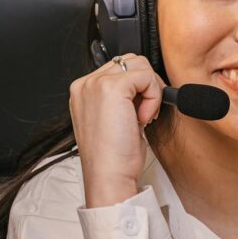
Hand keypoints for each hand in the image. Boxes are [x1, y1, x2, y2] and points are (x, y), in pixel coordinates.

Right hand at [69, 54, 164, 208]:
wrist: (108, 176)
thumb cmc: (113, 158)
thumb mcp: (115, 120)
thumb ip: (123, 99)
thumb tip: (144, 87)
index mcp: (84, 91)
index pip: (119, 69)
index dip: (138, 89)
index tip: (141, 112)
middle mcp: (85, 84)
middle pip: (130, 62)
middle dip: (146, 85)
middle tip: (146, 114)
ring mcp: (95, 84)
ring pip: (140, 65)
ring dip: (150, 90)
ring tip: (143, 117)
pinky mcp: (111, 88)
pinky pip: (146, 76)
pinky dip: (153, 96)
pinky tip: (144, 118)